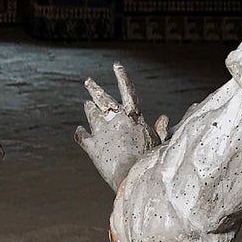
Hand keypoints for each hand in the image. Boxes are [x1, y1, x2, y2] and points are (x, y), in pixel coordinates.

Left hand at [76, 63, 167, 191]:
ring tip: (86, 103)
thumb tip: (164, 118)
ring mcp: (101, 132)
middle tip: (88, 81)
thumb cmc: (150, 160)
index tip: (116, 65)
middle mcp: (115, 120)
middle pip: (103, 99)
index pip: (127, 91)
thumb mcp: (157, 142)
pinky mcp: (91, 146)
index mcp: (133, 117)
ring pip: (92, 114)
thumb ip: (159, 129)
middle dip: (94, 89)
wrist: (133, 176)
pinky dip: (80, 131)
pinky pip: (82, 135)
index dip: (121, 77)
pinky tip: (78, 129)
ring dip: (89, 108)